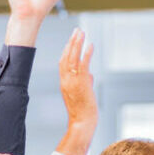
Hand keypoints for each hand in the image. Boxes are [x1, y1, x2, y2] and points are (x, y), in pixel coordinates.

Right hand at [55, 28, 96, 154]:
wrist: (82, 123)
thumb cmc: (83, 113)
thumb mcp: (83, 95)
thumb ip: (86, 82)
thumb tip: (90, 75)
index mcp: (64, 83)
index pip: (63, 63)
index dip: (67, 50)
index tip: (71, 40)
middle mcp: (65, 80)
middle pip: (66, 56)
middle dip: (71, 42)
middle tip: (76, 31)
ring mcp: (72, 81)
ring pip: (72, 58)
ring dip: (77, 44)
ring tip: (81, 32)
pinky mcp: (81, 83)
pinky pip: (83, 64)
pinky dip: (86, 54)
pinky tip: (90, 45)